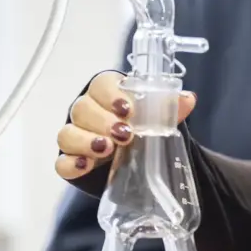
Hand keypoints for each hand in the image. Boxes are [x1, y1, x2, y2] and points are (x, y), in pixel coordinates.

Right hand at [55, 71, 196, 180]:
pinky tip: (85, 165)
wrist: (135, 159)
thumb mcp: (157, 117)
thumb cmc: (141, 128)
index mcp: (108, 94)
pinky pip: (62, 162)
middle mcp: (88, 113)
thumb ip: (170, 107)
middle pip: (83, 108)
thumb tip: (187, 99)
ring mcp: (77, 138)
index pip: (101, 84)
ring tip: (107, 149)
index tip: (127, 108)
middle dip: (103, 121)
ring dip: (86, 141)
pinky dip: (72, 163)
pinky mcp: (71, 162)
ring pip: (68, 134)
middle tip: (125, 134)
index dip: (111, 94)